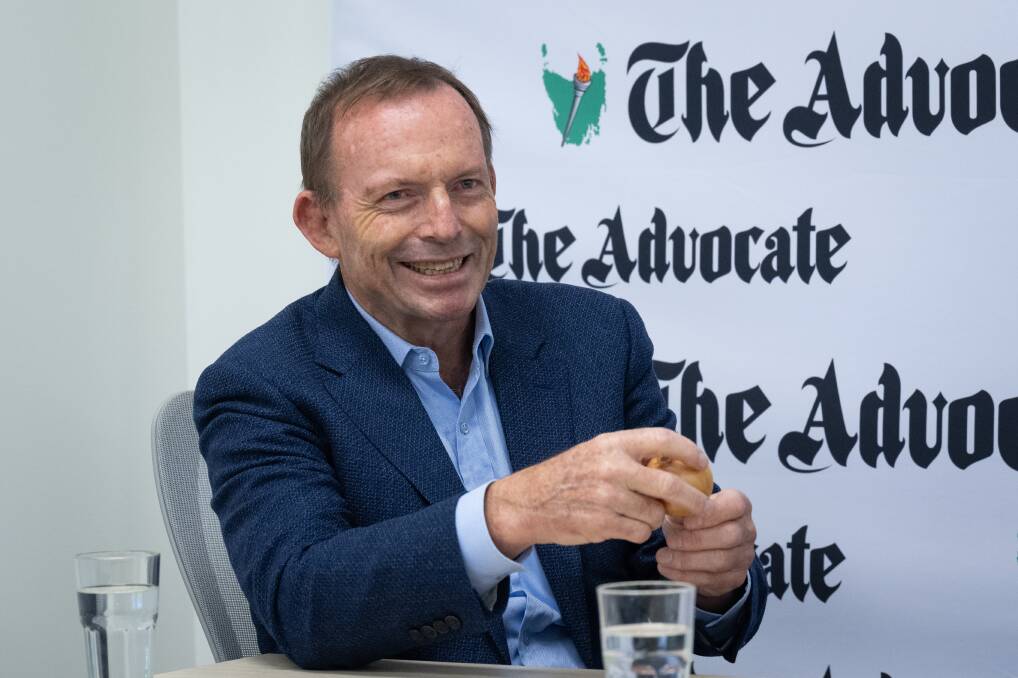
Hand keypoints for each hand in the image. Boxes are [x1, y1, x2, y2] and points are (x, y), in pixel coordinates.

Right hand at [484, 428, 709, 557]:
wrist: (531, 501)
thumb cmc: (568, 475)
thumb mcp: (597, 451)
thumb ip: (632, 455)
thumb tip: (676, 465)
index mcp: (613, 444)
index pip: (663, 439)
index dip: (689, 451)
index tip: (702, 463)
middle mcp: (612, 468)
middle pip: (670, 484)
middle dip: (692, 499)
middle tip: (701, 505)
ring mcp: (608, 498)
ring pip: (656, 513)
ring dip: (655, 517)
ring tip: (637, 512)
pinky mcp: (603, 524)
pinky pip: (640, 532)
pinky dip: (638, 531)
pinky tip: (623, 524)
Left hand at [655, 489, 755, 611]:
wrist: (706, 545)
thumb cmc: (695, 519)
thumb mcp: (690, 506)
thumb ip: (683, 506)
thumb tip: (668, 508)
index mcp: (739, 505)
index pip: (734, 505)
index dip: (709, 514)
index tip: (684, 521)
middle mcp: (747, 530)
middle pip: (729, 536)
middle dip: (695, 540)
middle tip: (670, 541)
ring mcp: (744, 555)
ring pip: (721, 561)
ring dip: (687, 560)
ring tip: (663, 557)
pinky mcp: (736, 577)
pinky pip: (713, 579)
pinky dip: (686, 575)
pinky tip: (667, 569)